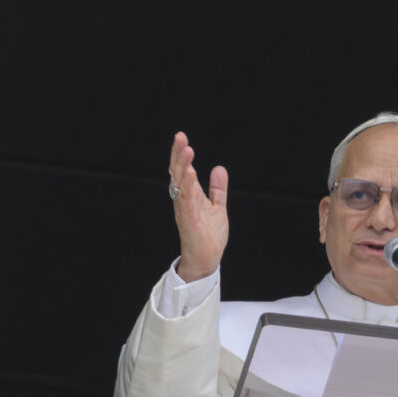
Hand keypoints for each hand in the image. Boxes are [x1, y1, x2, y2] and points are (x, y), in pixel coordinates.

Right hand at [168, 131, 228, 280]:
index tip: (181, 137)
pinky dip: (188, 186)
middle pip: (178, 173)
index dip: (181, 154)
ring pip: (181, 184)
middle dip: (178, 154)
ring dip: (183, 166)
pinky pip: (186, 200)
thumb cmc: (209, 235)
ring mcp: (185, 209)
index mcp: (189, 195)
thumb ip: (218, 189)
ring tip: (187, 150)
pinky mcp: (188, 220)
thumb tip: (219, 168)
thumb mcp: (217, 207)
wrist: (207, 259)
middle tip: (180, 137)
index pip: (183, 170)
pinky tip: (190, 174)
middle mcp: (184, 200)